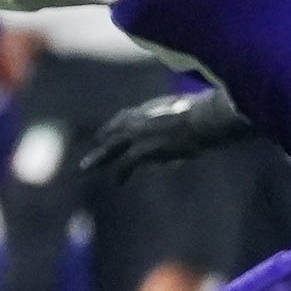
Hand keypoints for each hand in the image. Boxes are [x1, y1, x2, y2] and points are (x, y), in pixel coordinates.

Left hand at [76, 90, 257, 180]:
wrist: (206, 119)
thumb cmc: (205, 112)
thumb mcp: (188, 111)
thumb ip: (177, 119)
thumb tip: (180, 129)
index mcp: (148, 108)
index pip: (123, 117)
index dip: (113, 127)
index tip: (106, 135)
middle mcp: (138, 119)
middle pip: (112, 132)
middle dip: (100, 144)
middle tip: (87, 154)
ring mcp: (138, 134)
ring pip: (111, 148)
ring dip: (99, 159)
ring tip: (85, 169)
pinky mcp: (142, 150)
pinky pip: (125, 164)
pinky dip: (121, 174)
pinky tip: (117, 183)